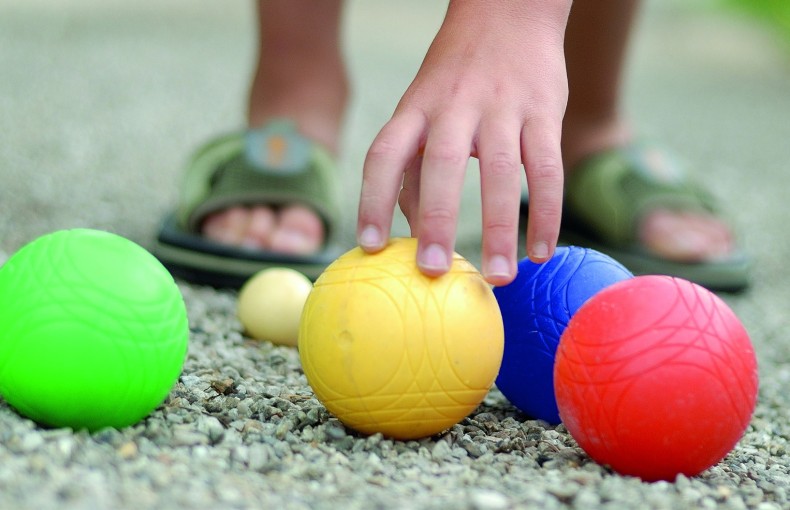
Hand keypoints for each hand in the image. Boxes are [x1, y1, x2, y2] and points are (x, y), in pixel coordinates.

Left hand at [357, 0, 570, 284]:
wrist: (508, 12)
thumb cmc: (455, 79)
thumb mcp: (422, 110)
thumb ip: (413, 168)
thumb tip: (410, 233)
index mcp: (415, 108)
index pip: (384, 155)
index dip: (372, 201)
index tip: (369, 247)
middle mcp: (453, 106)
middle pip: (440, 164)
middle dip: (436, 221)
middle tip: (433, 273)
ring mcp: (500, 106)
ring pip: (500, 170)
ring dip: (499, 227)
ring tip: (498, 277)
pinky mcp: (542, 110)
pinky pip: (546, 166)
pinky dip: (546, 211)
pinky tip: (542, 251)